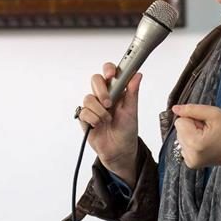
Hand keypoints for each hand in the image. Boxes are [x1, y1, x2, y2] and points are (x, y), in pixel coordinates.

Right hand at [76, 63, 140, 185]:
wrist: (119, 151)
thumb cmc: (127, 130)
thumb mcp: (132, 111)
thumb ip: (132, 92)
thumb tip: (137, 75)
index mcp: (117, 91)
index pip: (110, 72)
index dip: (109, 69)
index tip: (111, 75)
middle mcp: (104, 96)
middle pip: (95, 80)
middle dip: (101, 90)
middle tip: (109, 103)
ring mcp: (93, 106)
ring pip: (88, 97)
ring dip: (99, 110)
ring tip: (107, 120)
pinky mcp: (85, 117)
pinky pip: (83, 111)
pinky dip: (92, 118)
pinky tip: (98, 125)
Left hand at [172, 104, 220, 168]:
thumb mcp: (214, 114)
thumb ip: (192, 109)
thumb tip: (175, 109)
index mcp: (195, 144)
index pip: (179, 122)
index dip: (193, 119)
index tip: (207, 125)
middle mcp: (190, 155)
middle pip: (179, 130)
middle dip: (192, 128)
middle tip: (209, 132)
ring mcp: (190, 161)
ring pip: (181, 137)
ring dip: (193, 135)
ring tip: (209, 138)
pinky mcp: (191, 164)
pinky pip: (184, 146)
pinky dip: (194, 143)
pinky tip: (206, 144)